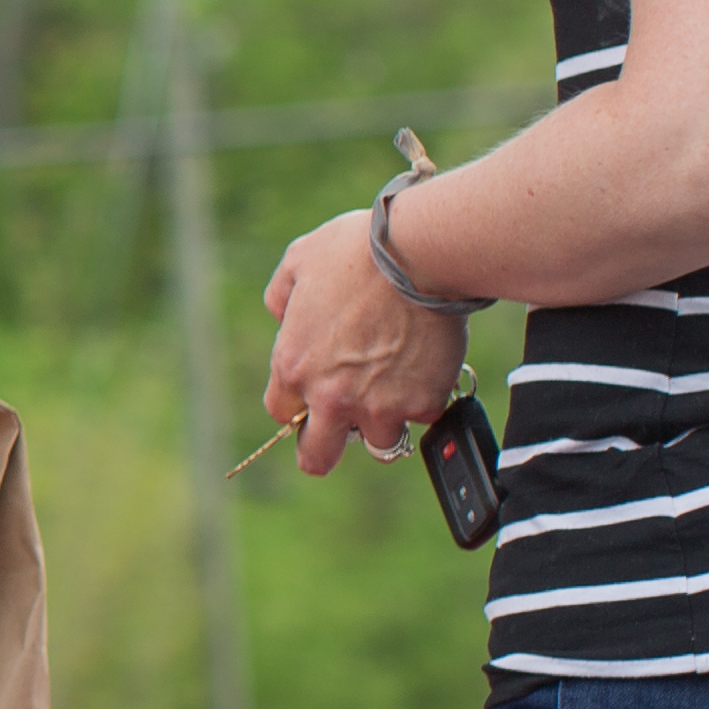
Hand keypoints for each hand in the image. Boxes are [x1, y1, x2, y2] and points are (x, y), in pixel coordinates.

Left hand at [258, 211, 467, 475]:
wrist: (419, 253)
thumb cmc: (358, 250)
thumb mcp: (299, 260)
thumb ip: (282, 296)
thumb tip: (283, 316)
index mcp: (294, 366)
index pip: (282, 413)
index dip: (298, 404)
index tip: (314, 393)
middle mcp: (331, 396)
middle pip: (317, 458)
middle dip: (326, 448)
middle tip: (344, 428)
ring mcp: (379, 405)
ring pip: (380, 440)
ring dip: (386, 417)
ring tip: (397, 381)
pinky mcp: (422, 403)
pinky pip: (421, 416)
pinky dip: (425, 398)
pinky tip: (426, 365)